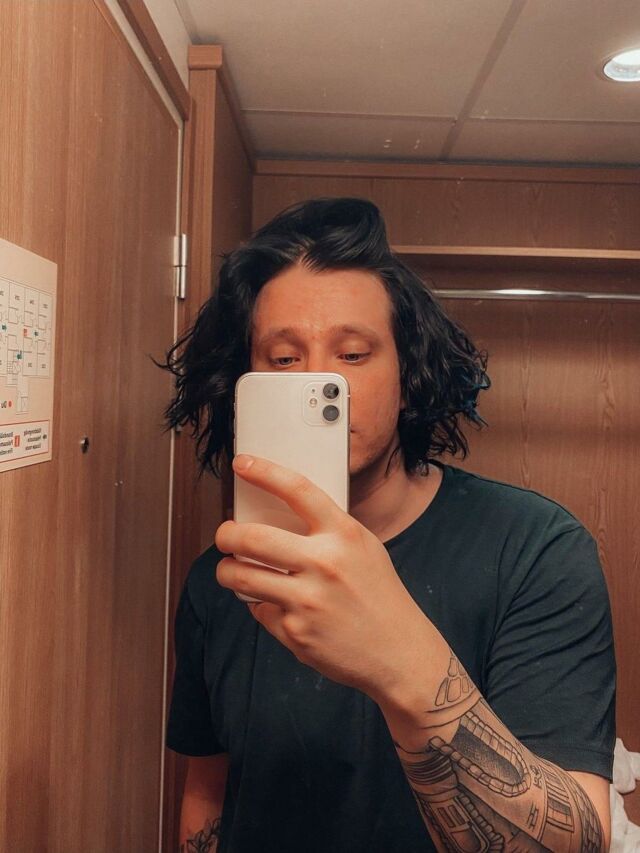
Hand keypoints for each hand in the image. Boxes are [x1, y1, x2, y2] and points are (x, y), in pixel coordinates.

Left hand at [214, 454, 429, 700]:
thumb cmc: (379, 595)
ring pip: (241, 577)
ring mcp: (307, 600)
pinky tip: (277, 606)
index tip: (242, 463)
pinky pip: (260, 611)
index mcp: (344, 535)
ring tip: (230, 569)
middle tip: (224, 535)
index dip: (264, 472)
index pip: (298, 490)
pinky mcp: (295, 632)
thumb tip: (277, 515)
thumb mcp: (363, 548)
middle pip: (251, 537)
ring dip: (226, 571)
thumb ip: (327, 531)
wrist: (399, 652)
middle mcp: (324, 563)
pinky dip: (261, 607)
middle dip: (225, 535)